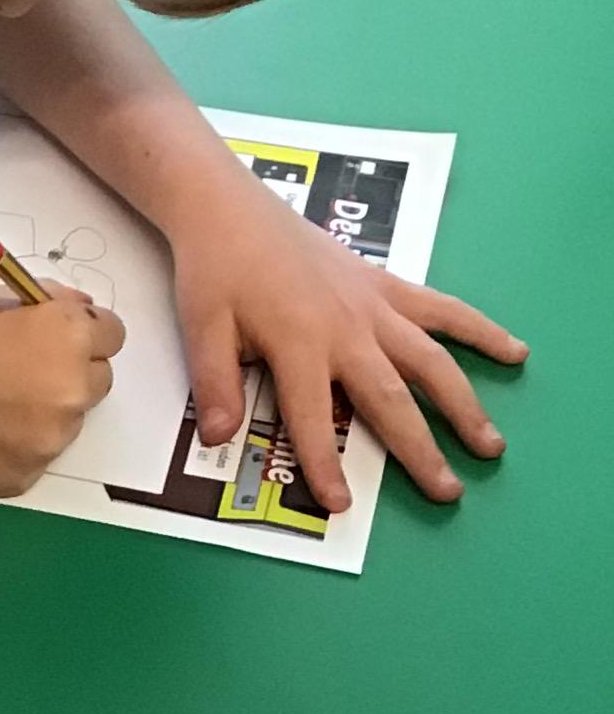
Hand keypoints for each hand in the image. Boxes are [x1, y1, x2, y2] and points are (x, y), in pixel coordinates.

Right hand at [0, 288, 124, 494]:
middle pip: (98, 380)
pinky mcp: (27, 476)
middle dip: (69, 373)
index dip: (83, 333)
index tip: (56, 338)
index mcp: (65, 334)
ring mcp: (51, 439)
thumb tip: (73, 309)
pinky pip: (36, 455)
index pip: (112, 333)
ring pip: (67, 422)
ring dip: (44, 412)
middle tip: (21, 372)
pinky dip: (16, 445)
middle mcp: (71, 388)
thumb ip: (41, 304)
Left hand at [165, 160, 525, 511]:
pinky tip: (513, 352)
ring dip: (464, 403)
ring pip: (431, 360)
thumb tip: (221, 439)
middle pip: (392, 398)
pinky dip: (479, 331)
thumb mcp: (201, 330)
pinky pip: (442, 311)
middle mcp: (347, 328)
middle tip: (448, 491)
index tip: (341, 504)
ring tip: (491, 443)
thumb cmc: (215, 271)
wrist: (231, 208)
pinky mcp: (386, 285)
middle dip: (420, 449)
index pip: (314, 420)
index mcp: (298, 344)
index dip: (324, 465)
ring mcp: (374, 306)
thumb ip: (216, 385)